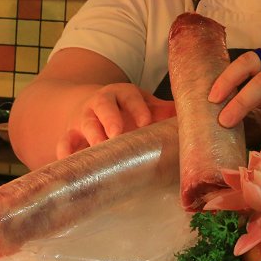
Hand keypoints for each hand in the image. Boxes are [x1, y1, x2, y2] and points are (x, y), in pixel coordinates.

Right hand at [58, 84, 175, 157]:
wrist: (91, 105)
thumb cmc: (126, 109)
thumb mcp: (145, 104)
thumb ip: (165, 112)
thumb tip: (196, 117)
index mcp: (122, 94)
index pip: (130, 97)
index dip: (138, 108)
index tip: (146, 122)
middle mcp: (100, 104)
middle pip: (103, 107)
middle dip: (110, 120)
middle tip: (117, 135)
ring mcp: (83, 119)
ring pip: (84, 125)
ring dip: (91, 137)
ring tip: (99, 151)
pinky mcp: (70, 136)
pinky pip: (64, 144)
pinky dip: (66, 154)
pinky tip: (71, 167)